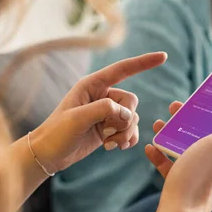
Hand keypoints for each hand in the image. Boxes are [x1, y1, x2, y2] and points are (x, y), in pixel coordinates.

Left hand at [30, 52, 166, 172]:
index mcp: (92, 85)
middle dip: (126, 119)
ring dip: (125, 132)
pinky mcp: (108, 128)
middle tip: (109, 132)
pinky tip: (115, 147)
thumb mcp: (78, 118)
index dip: (144, 63)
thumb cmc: (57, 133)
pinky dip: (127, 139)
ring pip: (132, 118)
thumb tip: (127, 114)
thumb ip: (105, 110)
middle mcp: (102, 96)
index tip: (164, 56)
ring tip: (110, 143)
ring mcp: (106, 113)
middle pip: (131, 101)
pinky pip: (130, 130)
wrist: (47, 155)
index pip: (123, 69)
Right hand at [145, 101, 211, 211]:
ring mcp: (198, 174)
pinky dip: (160, 155)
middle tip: (176, 105)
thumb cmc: (198, 178)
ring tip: (158, 123)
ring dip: (171, 134)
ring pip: (185, 147)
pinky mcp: (181, 183)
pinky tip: (150, 148)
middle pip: (205, 134)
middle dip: (191, 118)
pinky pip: (170, 165)